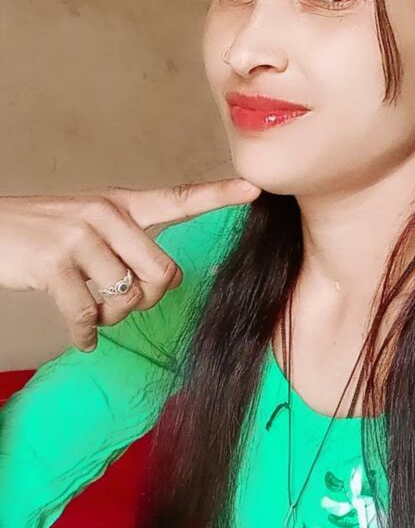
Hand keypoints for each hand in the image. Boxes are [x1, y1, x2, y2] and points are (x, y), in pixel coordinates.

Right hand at [0, 179, 260, 350]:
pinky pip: (86, 314)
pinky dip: (85, 334)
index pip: (178, 199)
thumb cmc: (46, 233)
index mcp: (122, 204)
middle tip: (125, 304)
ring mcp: (79, 236)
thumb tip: (159, 285)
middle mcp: (106, 214)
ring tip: (94, 313)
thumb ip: (127, 243)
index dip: (218, 196)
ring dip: (112, 318)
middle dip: (148, 300)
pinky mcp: (53, 263)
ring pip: (125, 297)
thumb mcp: (91, 223)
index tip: (254, 190)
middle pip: (162, 273)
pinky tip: (81, 337)